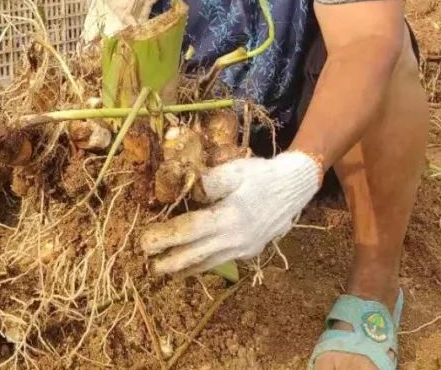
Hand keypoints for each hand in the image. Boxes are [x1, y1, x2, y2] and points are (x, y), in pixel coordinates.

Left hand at [139, 150, 321, 275]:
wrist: (294, 188)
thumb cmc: (261, 175)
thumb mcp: (235, 170)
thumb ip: (209, 182)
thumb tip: (187, 190)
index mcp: (231, 215)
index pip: (191, 229)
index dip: (166, 236)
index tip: (146, 240)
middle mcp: (236, 237)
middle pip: (196, 253)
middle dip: (170, 260)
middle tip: (148, 265)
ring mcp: (244, 247)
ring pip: (208, 262)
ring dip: (183, 267)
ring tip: (163, 270)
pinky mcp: (249, 251)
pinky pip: (220, 261)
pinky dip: (202, 265)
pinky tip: (189, 267)